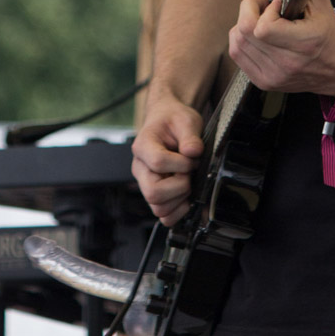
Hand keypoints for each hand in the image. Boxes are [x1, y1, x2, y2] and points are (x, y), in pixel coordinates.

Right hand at [131, 97, 204, 226]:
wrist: (166, 121)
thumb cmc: (173, 120)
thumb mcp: (185, 120)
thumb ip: (190, 136)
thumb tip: (193, 153)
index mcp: (143, 146)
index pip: (158, 163)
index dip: (181, 164)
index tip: (192, 157)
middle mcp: (140, 168)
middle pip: (154, 193)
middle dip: (180, 186)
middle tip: (190, 173)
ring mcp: (145, 184)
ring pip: (158, 208)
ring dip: (180, 199)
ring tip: (187, 181)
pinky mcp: (154, 194)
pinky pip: (163, 215)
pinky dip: (178, 211)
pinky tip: (186, 195)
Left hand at [227, 0, 334, 97]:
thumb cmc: (327, 32)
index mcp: (303, 43)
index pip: (262, 29)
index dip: (264, 11)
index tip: (277, 5)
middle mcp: (286, 63)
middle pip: (245, 33)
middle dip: (249, 11)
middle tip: (266, 8)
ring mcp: (273, 75)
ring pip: (237, 42)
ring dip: (245, 25)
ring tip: (264, 22)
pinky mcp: (264, 82)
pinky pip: (238, 54)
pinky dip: (243, 39)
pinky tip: (259, 36)